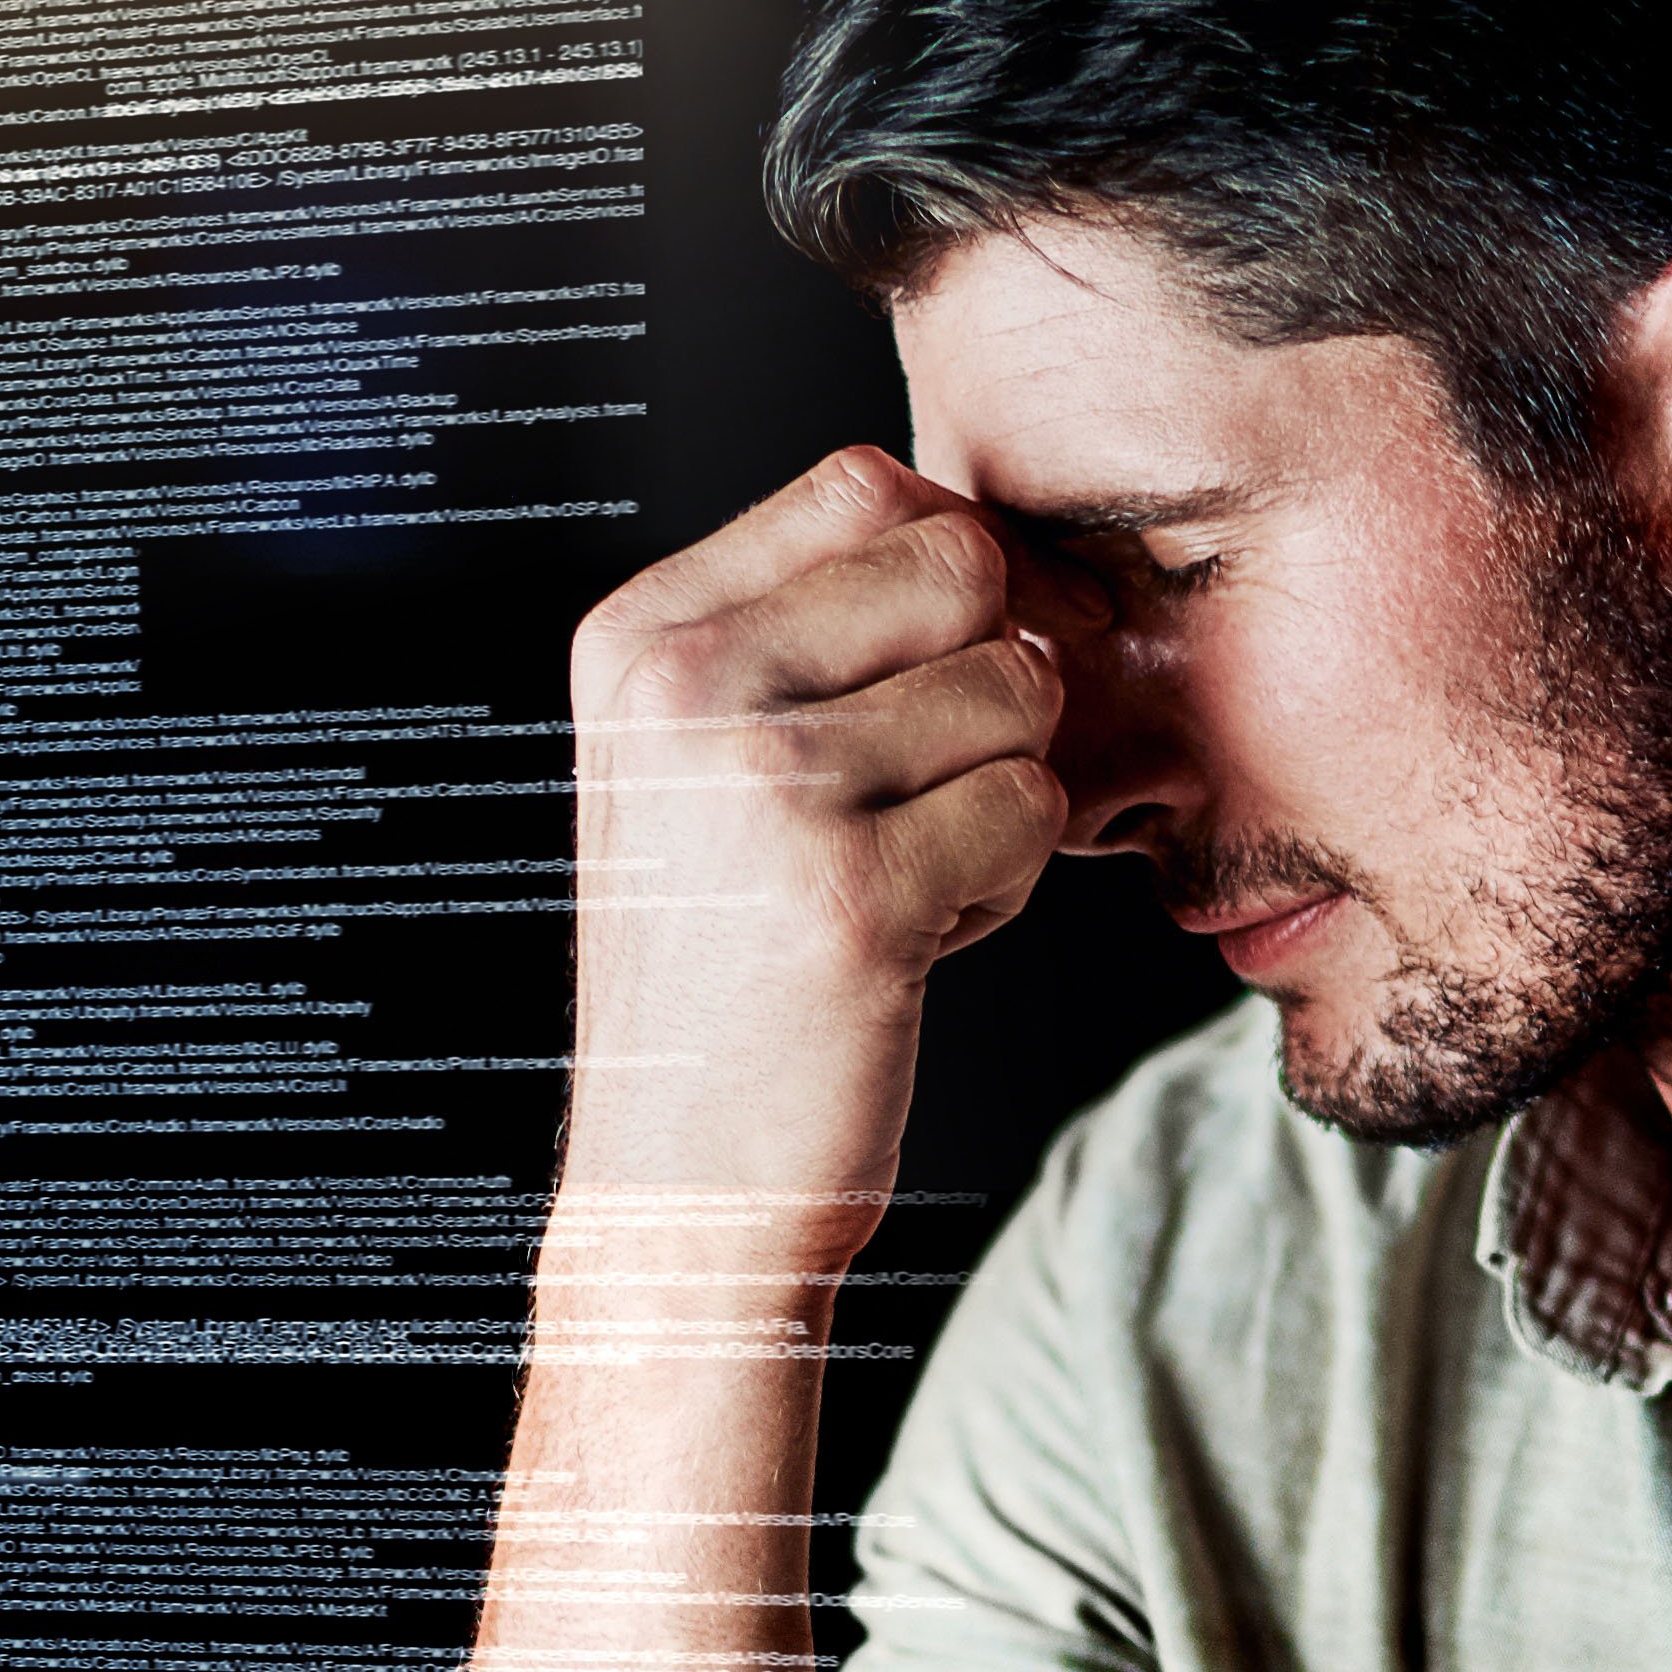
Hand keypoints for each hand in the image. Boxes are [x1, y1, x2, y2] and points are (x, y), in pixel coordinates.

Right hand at [554, 445, 1072, 1256]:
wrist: (678, 1187)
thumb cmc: (722, 970)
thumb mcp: (702, 764)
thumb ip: (811, 633)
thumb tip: (991, 539)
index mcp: (641, 636)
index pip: (863, 483)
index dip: (952, 564)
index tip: (949, 661)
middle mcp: (687, 690)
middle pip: (957, 564)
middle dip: (990, 674)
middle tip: (933, 785)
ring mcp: (767, 787)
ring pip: (1014, 690)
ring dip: (1000, 789)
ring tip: (907, 872)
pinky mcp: (855, 891)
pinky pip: (1030, 809)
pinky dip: (1005, 880)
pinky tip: (917, 937)